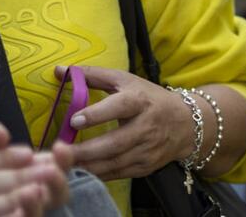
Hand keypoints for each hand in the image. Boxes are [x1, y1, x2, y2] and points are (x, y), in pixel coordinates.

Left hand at [64, 66, 195, 181]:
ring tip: (63, 164)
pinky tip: (80, 172)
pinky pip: (118, 174)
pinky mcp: (146, 166)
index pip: (120, 107)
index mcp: (141, 100)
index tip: (74, 121)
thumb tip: (59, 70)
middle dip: (86, 150)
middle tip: (59, 152)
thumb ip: (93, 76)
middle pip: (115, 142)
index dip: (97, 114)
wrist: (186, 123)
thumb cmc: (149, 98)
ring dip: (87, 165)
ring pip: (114, 162)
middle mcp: (147, 126)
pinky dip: (97, 174)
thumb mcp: (126, 81)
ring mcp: (147, 149)